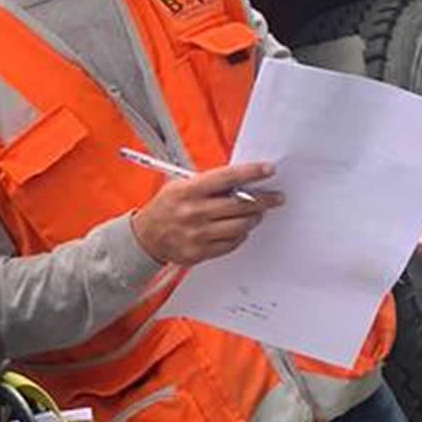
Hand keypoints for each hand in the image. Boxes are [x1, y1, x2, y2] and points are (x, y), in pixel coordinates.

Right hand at [130, 163, 281, 266]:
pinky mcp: (200, 252)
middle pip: (240, 204)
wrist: (145, 238)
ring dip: (254, 218)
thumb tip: (241, 180)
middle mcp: (194, 212)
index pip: (227, 178)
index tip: (268, 169)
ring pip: (240, 226)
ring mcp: (198, 234)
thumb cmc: (166, 208)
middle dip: (264, 200)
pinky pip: (232, 243)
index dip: (251, 172)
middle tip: (276, 197)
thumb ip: (207, 183)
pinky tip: (239, 229)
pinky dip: (240, 235)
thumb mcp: (179, 186)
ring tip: (257, 214)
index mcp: (188, 191)